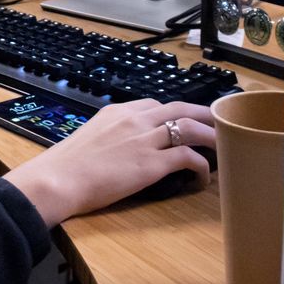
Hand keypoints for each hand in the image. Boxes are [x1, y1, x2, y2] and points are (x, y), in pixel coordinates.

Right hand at [3, 100, 215, 226]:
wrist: (58, 179)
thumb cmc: (64, 167)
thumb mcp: (88, 139)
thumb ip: (108, 137)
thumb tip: (117, 150)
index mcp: (116, 111)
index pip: (154, 104)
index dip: (175, 113)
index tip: (185, 120)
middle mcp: (134, 119)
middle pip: (180, 108)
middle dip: (204, 114)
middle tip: (220, 123)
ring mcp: (144, 139)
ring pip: (192, 127)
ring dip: (212, 137)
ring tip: (225, 148)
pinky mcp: (151, 163)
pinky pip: (188, 157)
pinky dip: (201, 167)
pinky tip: (203, 179)